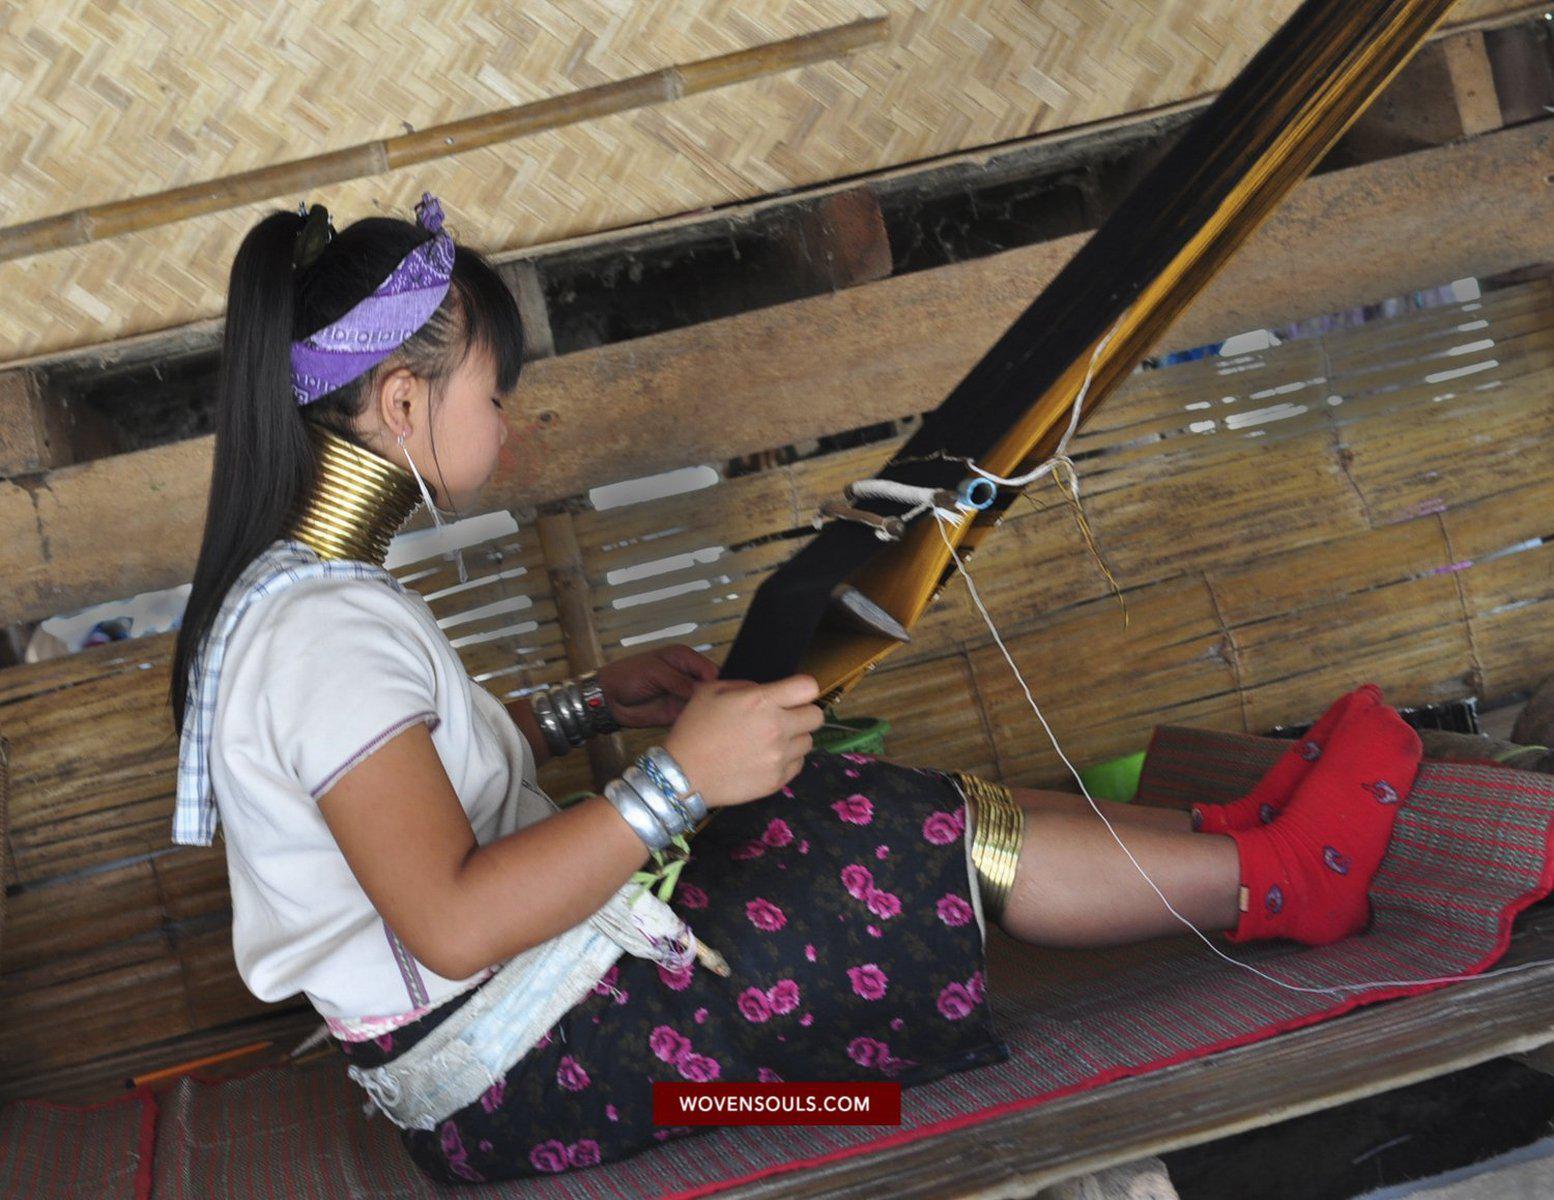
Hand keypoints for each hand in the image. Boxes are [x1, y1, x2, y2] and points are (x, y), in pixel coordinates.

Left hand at [595, 644, 718, 728]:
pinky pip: (694, 718)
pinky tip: (706, 727)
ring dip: (711, 711)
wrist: (608, 698)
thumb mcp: (654, 671)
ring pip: (706, 703)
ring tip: (719, 720)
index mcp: (684, 659)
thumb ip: (678, 680)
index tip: (721, 693)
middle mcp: (687, 677)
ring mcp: (684, 696)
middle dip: (719, 696)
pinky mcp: (678, 713)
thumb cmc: (628, 675)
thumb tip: (702, 690)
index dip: (718, 680)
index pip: (710, 668)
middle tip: (724, 707)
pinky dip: (699, 722)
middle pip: (712, 686)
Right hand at [663, 675, 823, 807]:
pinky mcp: (777, 780)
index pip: (809, 687)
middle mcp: (776, 728)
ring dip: (794, 738)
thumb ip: (744, 686)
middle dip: (803, 713)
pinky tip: (767, 758)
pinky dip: (787, 760)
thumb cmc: (693, 730)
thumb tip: (763, 691)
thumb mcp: (710, 692)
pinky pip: (798, 764)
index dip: (803, 689)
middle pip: (816, 716)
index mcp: (761, 701)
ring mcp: (779, 757)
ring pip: (808, 741)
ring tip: (771, 741)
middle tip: (785, 718)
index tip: (793, 694)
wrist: (682, 775)